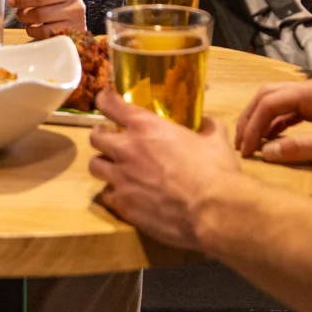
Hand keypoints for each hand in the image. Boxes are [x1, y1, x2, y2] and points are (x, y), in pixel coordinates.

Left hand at [9, 0, 85, 38]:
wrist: (76, 10)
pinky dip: (37, 34)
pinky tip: (38, 29)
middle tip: (20, 13)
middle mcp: (75, 8)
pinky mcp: (72, 39)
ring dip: (30, 26)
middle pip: (40, 14)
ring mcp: (75, 26)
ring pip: (43, 30)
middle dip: (24, 14)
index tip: (12, 2)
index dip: (23, 0)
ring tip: (30, 21)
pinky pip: (47, 40)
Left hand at [87, 88, 243, 250]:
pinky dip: (114, 192)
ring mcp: (121, 179)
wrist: (213, 212)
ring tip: (115, 168)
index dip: (104, 100)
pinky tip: (127, 195)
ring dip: (104, 164)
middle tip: (110, 139)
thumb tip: (206, 123)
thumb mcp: (215, 139)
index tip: (105, 100)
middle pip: (95, 137)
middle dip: (101, 135)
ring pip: (95, 166)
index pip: (109, 104)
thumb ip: (207, 126)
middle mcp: (126, 149)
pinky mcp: (123, 205)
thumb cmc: (216, 171)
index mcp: (146, 126)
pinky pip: (107, 195)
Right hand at [234, 78, 311, 169]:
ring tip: (252, 144)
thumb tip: (267, 153)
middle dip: (251, 118)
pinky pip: (292, 112)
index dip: (252, 125)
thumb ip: (299, 149)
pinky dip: (277, 124)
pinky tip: (273, 140)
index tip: (245, 149)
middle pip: (269, 96)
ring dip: (262, 121)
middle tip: (240, 143)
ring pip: (279, 103)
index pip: (270, 102)